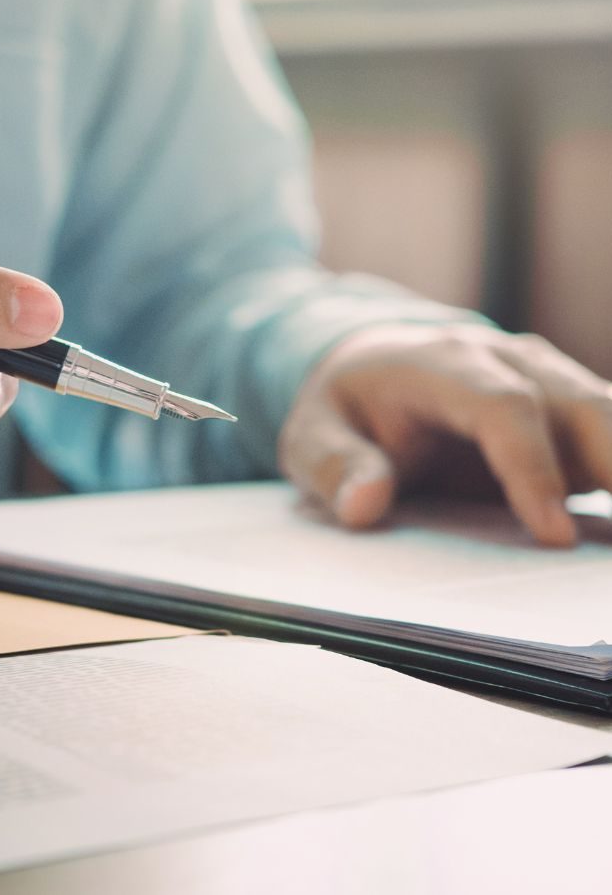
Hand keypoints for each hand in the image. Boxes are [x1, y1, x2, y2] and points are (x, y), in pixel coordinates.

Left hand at [278, 324, 611, 546]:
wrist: (369, 364)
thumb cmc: (347, 404)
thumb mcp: (313, 432)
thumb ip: (333, 464)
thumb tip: (363, 505)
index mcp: (441, 361)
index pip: (502, 406)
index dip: (532, 467)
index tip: (553, 534)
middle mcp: (506, 362)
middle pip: (582, 405)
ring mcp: (545, 382)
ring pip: (607, 419)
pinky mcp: (566, 414)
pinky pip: (608, 441)